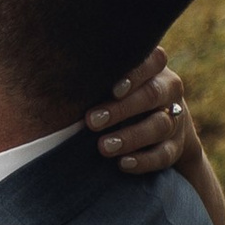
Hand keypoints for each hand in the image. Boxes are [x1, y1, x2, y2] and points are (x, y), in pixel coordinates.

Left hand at [89, 47, 199, 175]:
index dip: (136, 74)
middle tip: (92, 121)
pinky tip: (123, 164)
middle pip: (153, 94)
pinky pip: (164, 155)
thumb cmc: (115, 92)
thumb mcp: (109, 79)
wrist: (155, 120)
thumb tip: (49, 78)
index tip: (112, 89)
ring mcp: (175, 118)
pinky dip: (144, 161)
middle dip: (122, 109)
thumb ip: (93, 76)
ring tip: (103, 146)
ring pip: (160, 125)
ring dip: (131, 136)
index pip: (154, 60)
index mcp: (153, 67)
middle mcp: (168, 89)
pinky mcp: (175, 146)